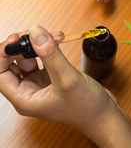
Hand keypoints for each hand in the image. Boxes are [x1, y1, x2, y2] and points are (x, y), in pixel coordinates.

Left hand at [0, 26, 130, 147]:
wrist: (104, 115)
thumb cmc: (86, 107)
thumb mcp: (67, 79)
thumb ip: (50, 55)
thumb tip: (35, 32)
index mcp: (24, 98)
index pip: (0, 73)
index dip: (3, 54)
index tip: (15, 39)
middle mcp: (29, 91)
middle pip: (13, 62)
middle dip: (24, 45)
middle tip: (36, 33)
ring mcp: (40, 83)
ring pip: (29, 57)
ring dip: (38, 44)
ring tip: (54, 36)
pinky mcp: (51, 77)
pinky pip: (43, 58)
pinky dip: (48, 47)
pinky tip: (58, 40)